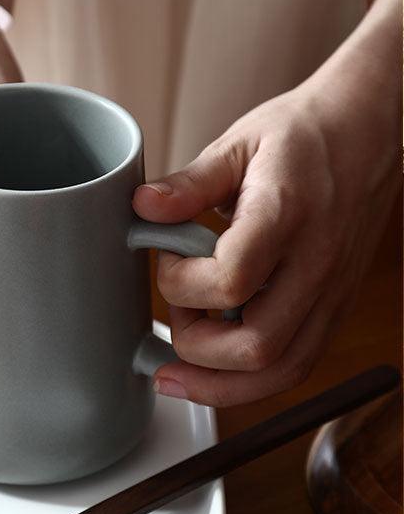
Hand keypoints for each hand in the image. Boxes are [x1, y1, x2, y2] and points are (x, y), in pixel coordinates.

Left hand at [133, 0, 400, 406]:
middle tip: (171, 318)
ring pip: (281, 371)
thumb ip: (189, 182)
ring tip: (176, 370)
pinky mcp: (334, 306)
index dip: (183, 284)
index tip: (164, 261)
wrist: (371, 129)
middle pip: (257, 345)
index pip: (233, 279)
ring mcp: (331, 290)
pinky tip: (214, 367)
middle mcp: (315, 262)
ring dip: (219, 384)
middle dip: (195, 347)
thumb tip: (142, 207)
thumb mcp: (240, 142)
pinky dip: (249, 380)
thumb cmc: (304, 134)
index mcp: (287, 214)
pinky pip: (296, 363)